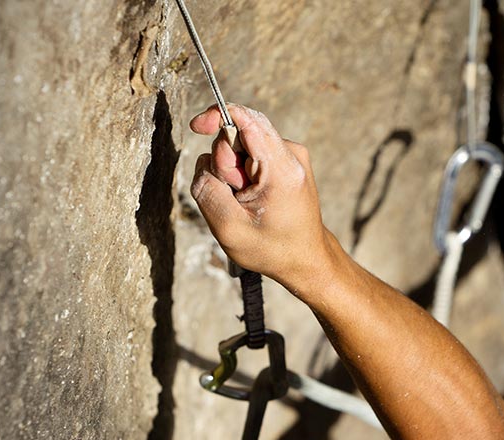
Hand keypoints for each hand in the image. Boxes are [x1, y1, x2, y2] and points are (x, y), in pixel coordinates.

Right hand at [190, 104, 328, 287]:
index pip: (248, 119)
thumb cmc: (272, 249)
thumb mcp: (229, 228)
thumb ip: (207, 188)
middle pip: (240, 134)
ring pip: (244, 146)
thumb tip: (203, 160)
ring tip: (246, 201)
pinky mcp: (288, 161)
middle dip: (226, 163)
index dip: (217, 115)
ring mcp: (292, 156)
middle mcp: (292, 154)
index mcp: (282, 169)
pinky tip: (252, 198)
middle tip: (236, 195)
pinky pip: (252, 155)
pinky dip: (244, 175)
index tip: (197, 126)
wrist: (306, 259)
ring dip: (234, 172)